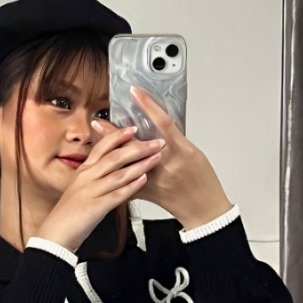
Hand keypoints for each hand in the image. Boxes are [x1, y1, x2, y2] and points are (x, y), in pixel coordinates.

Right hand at [37, 124, 163, 252]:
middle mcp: (87, 177)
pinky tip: (144, 180)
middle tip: (156, 142)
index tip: (134, 128)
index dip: (118, 136)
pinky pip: (117, 194)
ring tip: (156, 158)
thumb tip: (111, 169)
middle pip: (114, 157)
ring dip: (140, 164)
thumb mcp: (80, 188)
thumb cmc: (69, 213)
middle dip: (137, 148)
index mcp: (83, 171)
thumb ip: (95, 177)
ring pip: (118, 173)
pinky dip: (132, 186)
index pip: (102, 147)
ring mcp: (91, 191)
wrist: (55, 233)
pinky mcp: (96, 207)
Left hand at [91, 86, 232, 230]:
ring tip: (97, 135)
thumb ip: (174, 141)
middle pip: (137, 144)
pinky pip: (128, 181)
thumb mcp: (193, 154)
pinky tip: (103, 164)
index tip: (135, 92)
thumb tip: (156, 127)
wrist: (204, 210)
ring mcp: (155, 179)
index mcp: (181, 151)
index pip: (162, 123)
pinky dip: (117, 172)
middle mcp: (166, 165)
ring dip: (110, 148)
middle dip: (116, 132)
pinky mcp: (148, 192)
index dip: (147, 106)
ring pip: (128, 162)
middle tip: (100, 120)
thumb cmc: (202, 181)